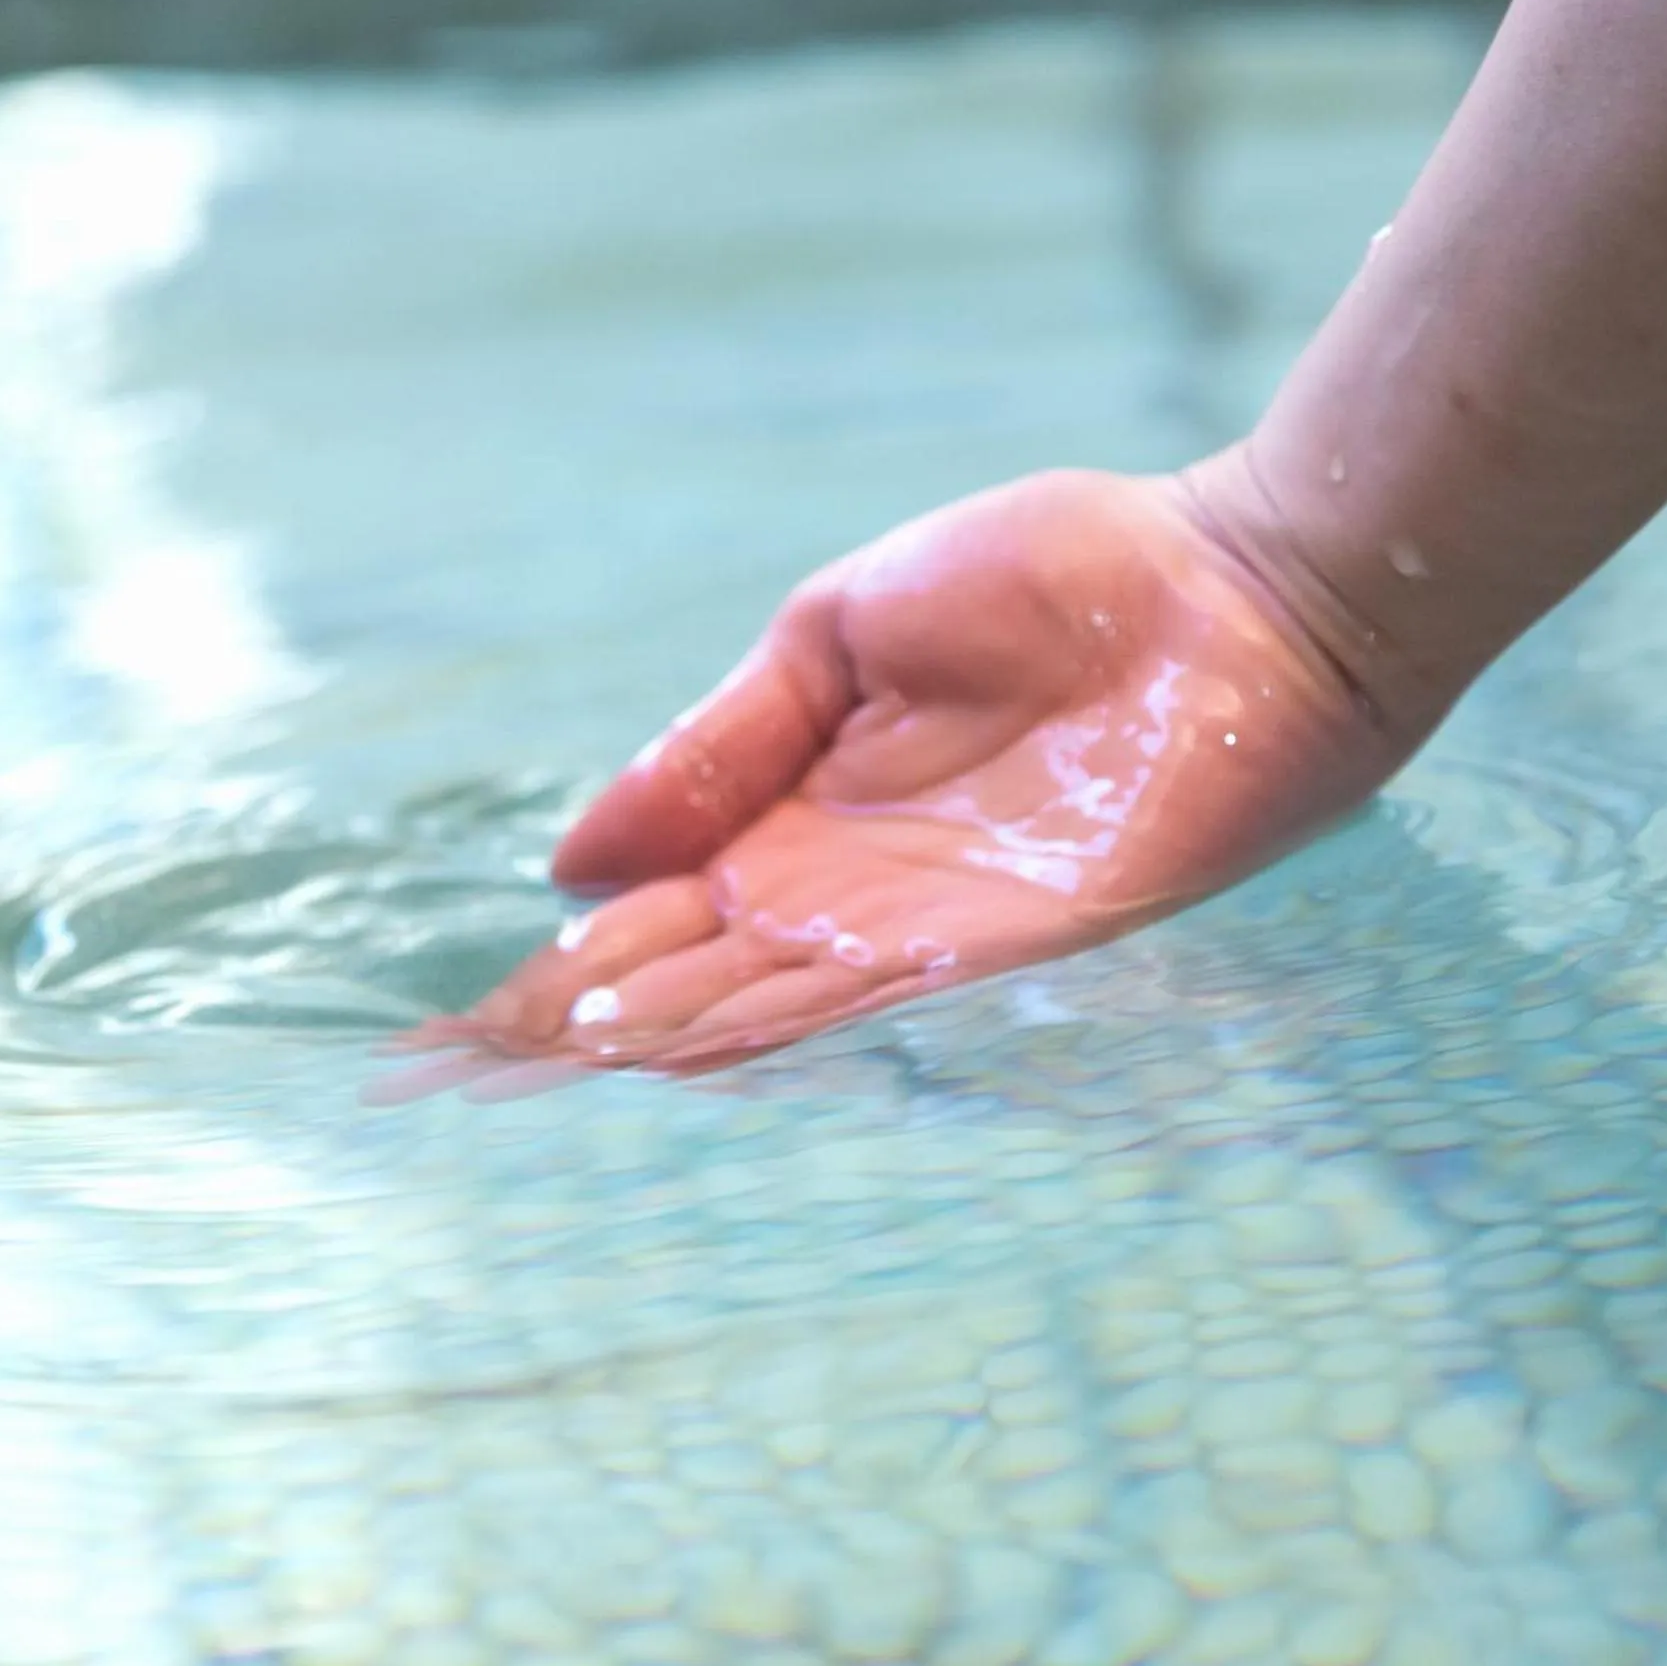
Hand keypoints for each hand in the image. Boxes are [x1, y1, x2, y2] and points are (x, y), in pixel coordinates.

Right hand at [377, 468, 1410, 1096]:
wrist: (1238, 594)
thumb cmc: (1060, 578)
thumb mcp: (843, 629)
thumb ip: (719, 743)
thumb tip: (572, 857)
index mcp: (798, 805)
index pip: (649, 907)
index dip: (554, 968)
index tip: (444, 1028)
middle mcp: (842, 887)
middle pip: (678, 976)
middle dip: (561, 1030)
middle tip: (428, 1087)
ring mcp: (916, 923)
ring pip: (748, 1006)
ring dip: (632, 1042)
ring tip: (510, 1083)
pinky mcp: (1003, 944)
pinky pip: (859, 1002)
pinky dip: (756, 1030)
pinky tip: (665, 1058)